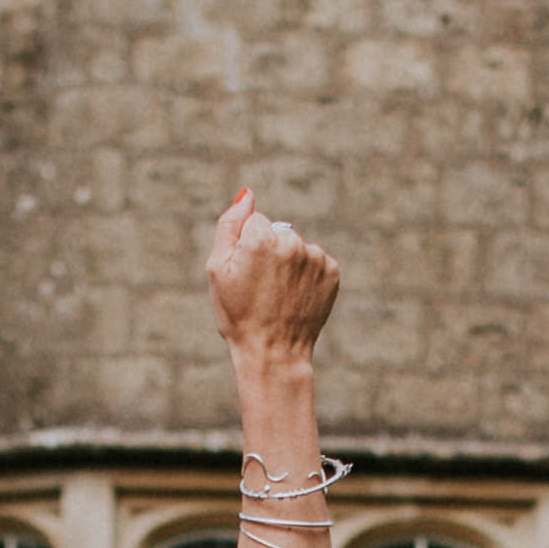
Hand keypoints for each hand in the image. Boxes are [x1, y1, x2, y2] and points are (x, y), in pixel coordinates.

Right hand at [208, 190, 341, 362]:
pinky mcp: (332, 271)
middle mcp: (291, 241)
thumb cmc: (238, 314)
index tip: (244, 272)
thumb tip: (247, 193)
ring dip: (288, 263)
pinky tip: (295, 297)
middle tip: (260, 288)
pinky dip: (306, 275)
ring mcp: (315, 256)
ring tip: (278, 295)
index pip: (253, 221)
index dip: (245, 246)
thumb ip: (229, 224)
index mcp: (260, 237)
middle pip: (276, 232)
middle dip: (268, 251)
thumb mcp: (217, 269)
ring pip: (296, 247)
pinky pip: (314, 261)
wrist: (273, 353)